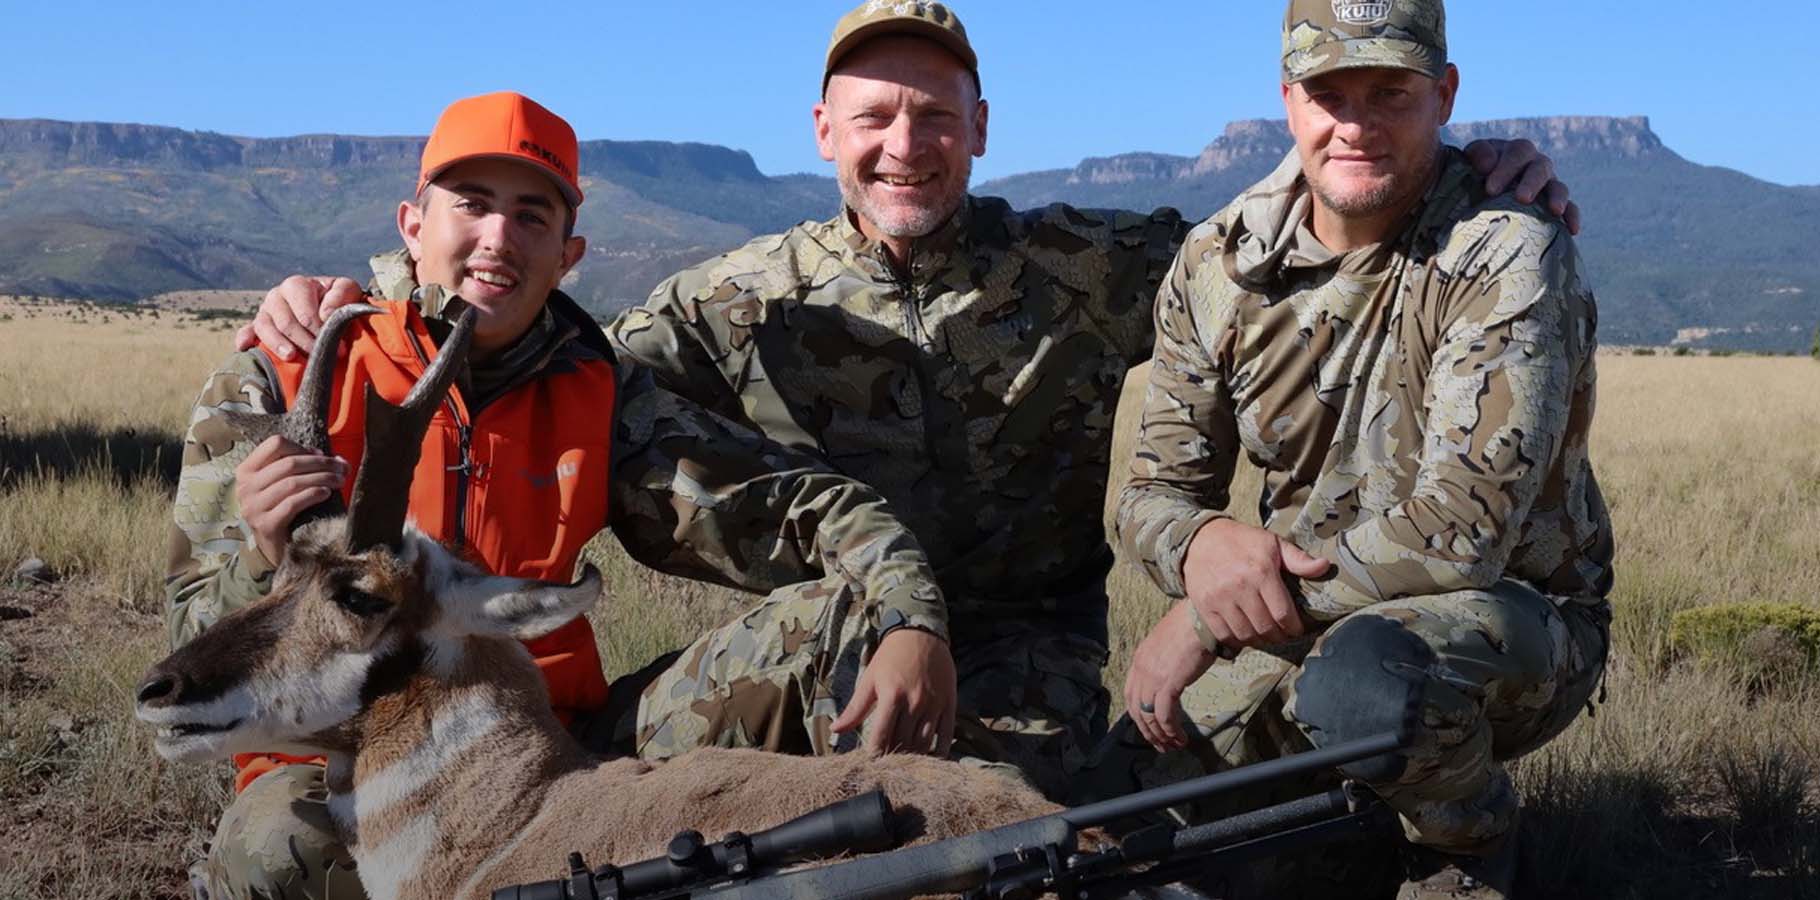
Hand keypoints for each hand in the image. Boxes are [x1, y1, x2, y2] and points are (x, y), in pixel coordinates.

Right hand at [233, 275, 364, 358]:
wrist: (330, 307)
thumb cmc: (338, 299)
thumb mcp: (347, 290)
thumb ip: (341, 295)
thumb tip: (326, 313)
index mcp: (296, 285)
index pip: (304, 311)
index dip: (320, 329)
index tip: (337, 346)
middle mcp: (277, 296)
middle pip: (286, 322)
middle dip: (304, 341)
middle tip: (320, 356)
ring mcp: (265, 311)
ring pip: (265, 327)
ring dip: (278, 344)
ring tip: (291, 356)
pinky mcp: (258, 326)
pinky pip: (247, 331)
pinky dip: (245, 338)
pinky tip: (244, 347)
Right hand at [234, 435, 348, 564]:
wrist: (274, 547)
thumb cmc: (282, 509)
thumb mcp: (283, 484)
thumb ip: (300, 467)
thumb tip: (336, 459)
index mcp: (247, 470)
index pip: (275, 444)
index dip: (302, 447)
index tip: (321, 455)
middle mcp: (245, 487)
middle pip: (289, 463)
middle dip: (321, 464)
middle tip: (342, 468)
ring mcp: (253, 506)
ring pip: (292, 482)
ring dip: (322, 478)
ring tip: (339, 481)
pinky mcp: (265, 524)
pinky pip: (292, 504)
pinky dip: (312, 495)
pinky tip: (326, 494)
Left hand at [830, 627, 956, 755]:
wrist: (921, 633)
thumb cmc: (891, 657)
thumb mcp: (870, 679)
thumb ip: (855, 708)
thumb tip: (835, 730)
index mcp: (891, 696)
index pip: (881, 736)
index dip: (874, 754)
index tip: (869, 765)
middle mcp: (914, 702)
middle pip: (903, 742)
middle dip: (893, 757)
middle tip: (886, 768)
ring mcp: (934, 704)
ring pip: (924, 742)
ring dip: (914, 757)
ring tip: (904, 765)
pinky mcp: (949, 703)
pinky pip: (946, 734)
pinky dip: (940, 751)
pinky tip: (931, 759)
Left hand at [1123, 600, 1217, 751]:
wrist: (1202, 618)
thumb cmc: (1192, 627)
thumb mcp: (1168, 644)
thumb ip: (1163, 661)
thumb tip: (1171, 677)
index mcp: (1139, 659)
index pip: (1131, 695)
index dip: (1139, 715)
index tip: (1149, 727)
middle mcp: (1141, 669)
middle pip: (1136, 709)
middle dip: (1147, 731)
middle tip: (1160, 745)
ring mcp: (1152, 676)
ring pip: (1149, 716)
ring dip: (1160, 735)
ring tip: (1172, 746)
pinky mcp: (1168, 683)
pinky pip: (1164, 715)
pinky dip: (1171, 730)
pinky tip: (1180, 737)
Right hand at [1182, 519, 1327, 651]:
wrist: (1201, 539)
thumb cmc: (1241, 540)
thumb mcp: (1273, 543)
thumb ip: (1298, 559)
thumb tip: (1324, 566)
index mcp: (1262, 572)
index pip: (1283, 614)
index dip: (1294, 628)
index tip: (1297, 629)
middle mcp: (1240, 587)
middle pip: (1266, 628)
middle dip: (1279, 636)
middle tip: (1283, 634)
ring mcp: (1220, 599)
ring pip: (1247, 635)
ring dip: (1260, 640)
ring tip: (1266, 635)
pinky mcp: (1205, 607)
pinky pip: (1225, 634)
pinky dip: (1238, 640)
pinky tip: (1246, 633)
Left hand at [1462, 138, 1581, 235]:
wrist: (1473, 196)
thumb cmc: (1468, 177)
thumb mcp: (1466, 161)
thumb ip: (1475, 155)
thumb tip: (1487, 164)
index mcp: (1514, 151)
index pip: (1517, 152)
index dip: (1507, 168)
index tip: (1490, 189)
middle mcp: (1535, 164)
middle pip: (1541, 167)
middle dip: (1532, 182)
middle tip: (1522, 198)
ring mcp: (1547, 184)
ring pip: (1558, 186)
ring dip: (1557, 197)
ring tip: (1554, 211)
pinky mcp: (1553, 204)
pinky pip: (1569, 209)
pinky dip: (1572, 216)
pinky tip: (1573, 230)